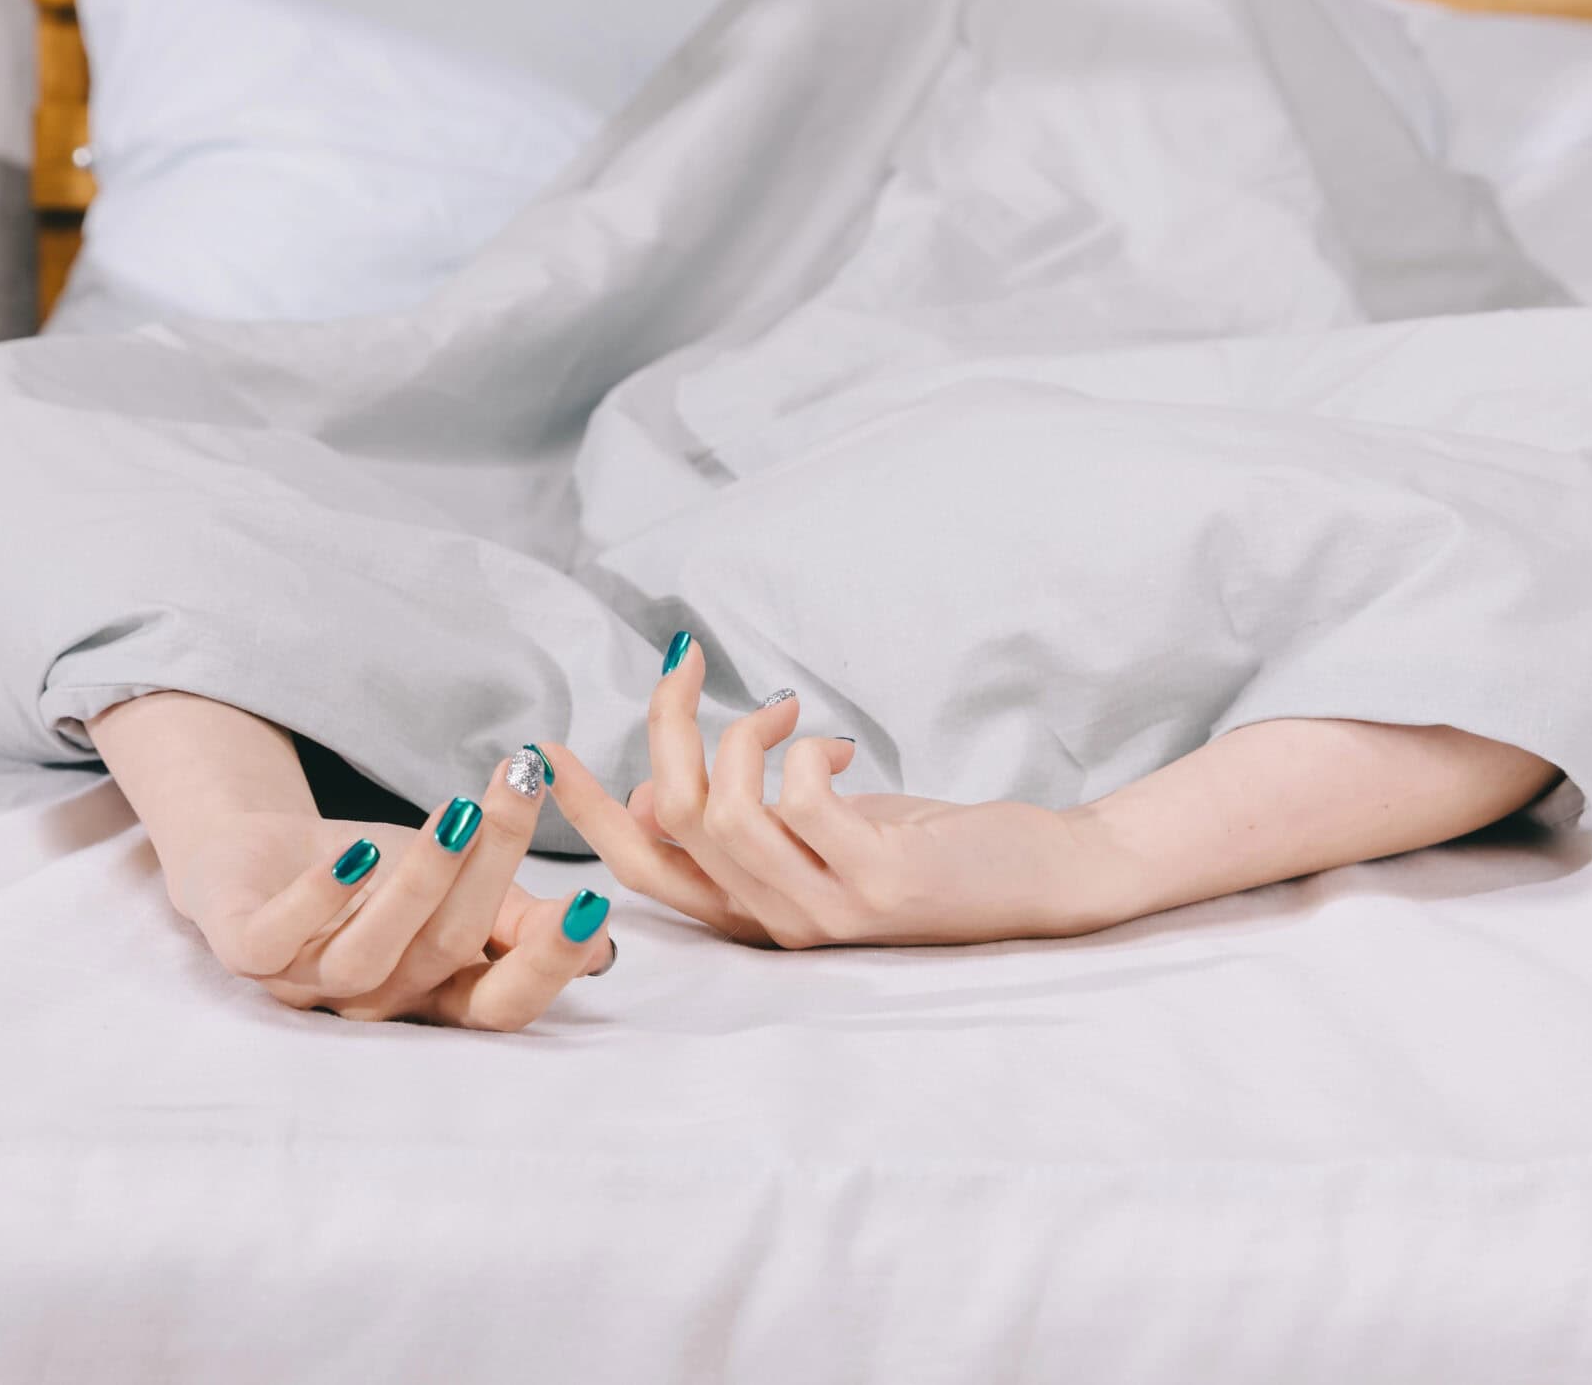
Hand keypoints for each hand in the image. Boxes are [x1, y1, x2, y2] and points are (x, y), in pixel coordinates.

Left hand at [158, 751, 616, 1026]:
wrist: (259, 856)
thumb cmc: (373, 877)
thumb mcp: (460, 887)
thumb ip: (521, 918)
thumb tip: (600, 941)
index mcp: (439, 996)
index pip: (502, 1004)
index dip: (547, 966)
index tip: (593, 904)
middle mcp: (380, 1002)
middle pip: (447, 953)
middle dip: (493, 868)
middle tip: (523, 785)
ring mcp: (309, 985)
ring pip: (369, 954)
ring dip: (420, 880)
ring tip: (457, 809)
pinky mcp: (246, 954)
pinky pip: (277, 941)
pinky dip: (320, 898)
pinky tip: (357, 853)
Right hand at [539, 639, 1114, 948]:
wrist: (1047, 882)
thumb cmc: (935, 852)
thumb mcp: (822, 839)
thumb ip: (743, 828)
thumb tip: (649, 800)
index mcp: (753, 914)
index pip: (637, 871)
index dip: (584, 811)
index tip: (544, 752)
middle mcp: (776, 924)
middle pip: (664, 826)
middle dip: (660, 731)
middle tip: (682, 666)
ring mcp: (825, 911)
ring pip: (719, 813)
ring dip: (740, 735)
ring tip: (783, 709)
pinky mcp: (877, 884)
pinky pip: (798, 800)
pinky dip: (803, 752)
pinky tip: (838, 747)